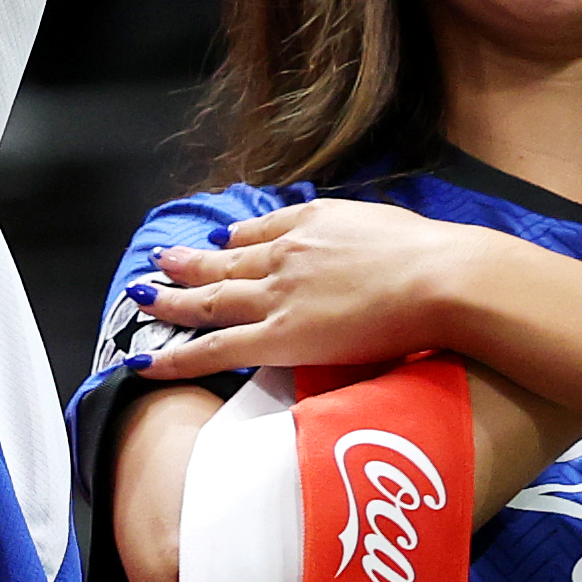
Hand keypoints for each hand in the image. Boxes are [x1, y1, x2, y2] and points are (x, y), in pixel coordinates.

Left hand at [130, 196, 499, 376]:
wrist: (441, 279)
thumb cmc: (431, 256)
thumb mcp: (381, 223)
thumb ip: (352, 231)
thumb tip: (346, 237)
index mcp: (311, 224)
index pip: (261, 231)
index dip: (235, 240)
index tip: (218, 243)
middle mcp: (284, 254)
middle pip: (223, 261)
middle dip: (188, 263)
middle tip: (159, 260)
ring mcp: (277, 295)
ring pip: (209, 300)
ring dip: (170, 298)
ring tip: (140, 296)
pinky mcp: (280, 337)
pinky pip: (215, 349)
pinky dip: (176, 355)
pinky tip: (146, 358)